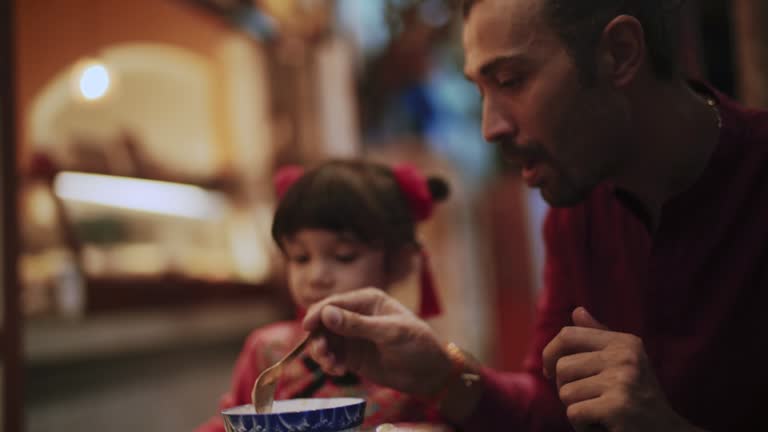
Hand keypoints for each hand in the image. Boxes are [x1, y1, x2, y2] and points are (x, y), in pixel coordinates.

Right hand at [302, 288, 451, 395]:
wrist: (429, 373)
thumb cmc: (417, 345)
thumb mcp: (390, 333)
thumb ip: (357, 324)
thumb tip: (326, 314)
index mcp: (366, 300)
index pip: (334, 303)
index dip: (317, 314)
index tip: (307, 329)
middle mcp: (355, 315)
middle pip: (323, 322)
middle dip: (318, 337)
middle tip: (323, 354)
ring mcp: (352, 336)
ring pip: (323, 340)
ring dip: (322, 353)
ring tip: (333, 366)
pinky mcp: (351, 355)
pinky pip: (330, 356)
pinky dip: (329, 364)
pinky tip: (338, 371)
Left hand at [542, 307, 694, 431]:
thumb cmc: (638, 400)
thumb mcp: (623, 364)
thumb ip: (599, 338)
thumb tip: (577, 311)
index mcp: (624, 342)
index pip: (567, 335)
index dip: (549, 353)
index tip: (549, 372)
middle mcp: (625, 357)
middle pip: (562, 367)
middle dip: (566, 389)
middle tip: (590, 402)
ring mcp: (622, 381)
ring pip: (566, 392)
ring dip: (577, 410)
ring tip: (601, 414)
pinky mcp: (617, 407)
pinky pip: (574, 413)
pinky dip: (583, 426)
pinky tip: (604, 427)